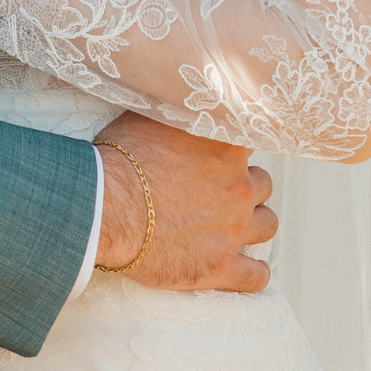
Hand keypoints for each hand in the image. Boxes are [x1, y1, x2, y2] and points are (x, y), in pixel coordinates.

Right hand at [96, 111, 275, 295]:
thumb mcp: (147, 117)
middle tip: (216, 194)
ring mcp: (234, 228)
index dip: (230, 151)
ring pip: (267, 224)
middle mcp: (240, 184)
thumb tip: (180, 94)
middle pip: (262, 184)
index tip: (213, 157)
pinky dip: (254, 272)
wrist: (103, 209)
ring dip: (253, 224)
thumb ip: (176, 108)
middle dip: (243, 188)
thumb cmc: (117, 160)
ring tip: (232, 227)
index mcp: (226, 145)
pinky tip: (247, 269)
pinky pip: (256, 276)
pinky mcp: (221, 266)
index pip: (249, 141)